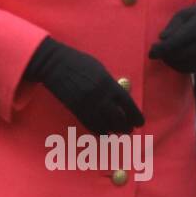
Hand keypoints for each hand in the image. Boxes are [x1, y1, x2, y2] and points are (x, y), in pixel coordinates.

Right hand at [24, 37, 144, 134]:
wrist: (56, 64)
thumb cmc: (80, 63)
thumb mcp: (100, 70)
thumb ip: (111, 85)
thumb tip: (120, 98)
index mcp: (109, 84)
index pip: (127, 104)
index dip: (135, 116)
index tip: (139, 122)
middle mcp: (100, 96)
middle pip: (118, 118)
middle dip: (126, 126)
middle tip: (129, 130)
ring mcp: (87, 105)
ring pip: (105, 125)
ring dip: (114, 131)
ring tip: (118, 132)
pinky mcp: (76, 110)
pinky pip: (91, 125)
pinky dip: (100, 131)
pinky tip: (104, 133)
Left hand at [148, 2, 195, 72]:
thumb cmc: (195, 17)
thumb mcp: (183, 15)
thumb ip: (172, 26)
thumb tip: (162, 38)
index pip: (178, 40)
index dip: (163, 48)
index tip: (151, 52)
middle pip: (181, 54)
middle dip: (164, 55)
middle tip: (155, 51)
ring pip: (184, 64)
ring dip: (170, 61)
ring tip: (164, 53)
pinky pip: (189, 69)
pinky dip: (177, 66)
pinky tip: (172, 59)